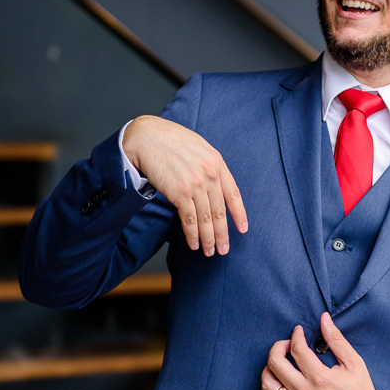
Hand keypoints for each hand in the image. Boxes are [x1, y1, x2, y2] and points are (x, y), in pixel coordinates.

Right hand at [122, 115, 247, 255]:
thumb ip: (209, 166)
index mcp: (217, 162)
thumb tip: (214, 187)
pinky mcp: (179, 192)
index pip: (233, 193)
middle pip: (220, 211)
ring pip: (206, 218)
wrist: (146, 137)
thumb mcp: (198, 148)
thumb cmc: (170, 141)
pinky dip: (192, 234)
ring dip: (208, 238)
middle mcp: (210, 173)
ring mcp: (195, 183)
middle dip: (222, 234)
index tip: (242, 229)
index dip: (239, 214)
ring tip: (209, 251)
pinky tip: (194, 243)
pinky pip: (189, 218)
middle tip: (223, 250)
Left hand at [261, 312, 389, 389]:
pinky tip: (276, 382)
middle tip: (286, 344)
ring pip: (267, 385)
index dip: (295, 335)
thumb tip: (324, 319)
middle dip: (278, 347)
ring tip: (278, 363)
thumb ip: (337, 340)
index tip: (298, 332)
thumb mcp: (354, 363)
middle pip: (275, 364)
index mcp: (320, 378)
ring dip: (269, 368)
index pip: (297, 349)